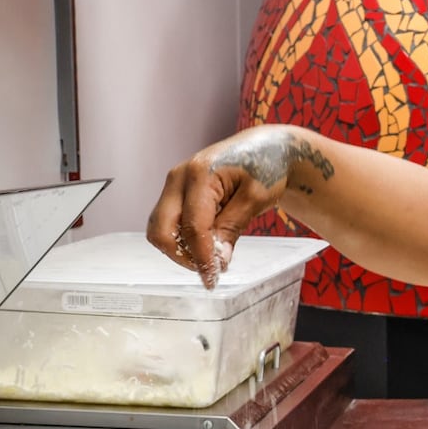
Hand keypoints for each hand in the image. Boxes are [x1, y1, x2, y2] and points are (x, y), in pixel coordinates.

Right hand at [146, 125, 321, 287]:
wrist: (266, 148)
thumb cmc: (266, 167)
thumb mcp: (257, 197)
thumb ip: (232, 227)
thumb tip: (216, 260)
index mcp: (199, 173)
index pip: (193, 227)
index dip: (202, 257)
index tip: (212, 280)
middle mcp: (178, 177)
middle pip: (161, 230)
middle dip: (182, 256)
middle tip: (211, 271)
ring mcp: (174, 185)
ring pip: (161, 229)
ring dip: (181, 249)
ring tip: (213, 257)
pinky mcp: (176, 193)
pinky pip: (169, 224)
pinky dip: (183, 240)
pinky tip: (209, 244)